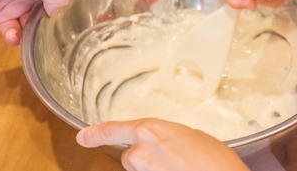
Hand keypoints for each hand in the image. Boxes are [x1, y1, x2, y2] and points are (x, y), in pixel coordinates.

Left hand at [0, 0, 78, 45]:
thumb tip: (58, 12)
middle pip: (56, 2)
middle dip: (61, 17)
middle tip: (70, 32)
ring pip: (36, 21)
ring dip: (36, 33)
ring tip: (37, 40)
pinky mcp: (1, 13)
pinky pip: (14, 30)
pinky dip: (15, 37)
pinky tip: (13, 37)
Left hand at [76, 119, 248, 170]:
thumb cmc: (214, 159)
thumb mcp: (192, 136)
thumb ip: (170, 138)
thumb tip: (168, 144)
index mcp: (150, 130)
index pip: (114, 130)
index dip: (96, 134)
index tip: (83, 138)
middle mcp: (140, 152)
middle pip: (131, 156)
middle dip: (145, 158)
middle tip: (172, 160)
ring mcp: (143, 170)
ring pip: (141, 169)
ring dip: (154, 168)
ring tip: (179, 168)